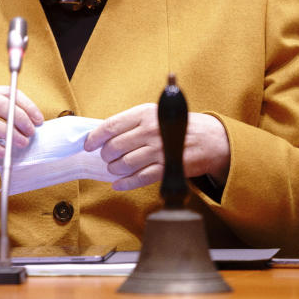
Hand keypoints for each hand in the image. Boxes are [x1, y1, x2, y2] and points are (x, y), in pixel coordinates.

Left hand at [83, 104, 230, 190]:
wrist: (210, 139)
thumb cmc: (176, 125)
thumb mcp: (154, 114)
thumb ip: (131, 122)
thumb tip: (102, 133)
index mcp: (145, 114)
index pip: (111, 126)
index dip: (95, 137)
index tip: (87, 145)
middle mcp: (151, 131)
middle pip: (115, 147)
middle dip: (105, 155)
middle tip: (106, 158)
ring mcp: (160, 150)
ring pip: (125, 163)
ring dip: (114, 169)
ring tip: (114, 168)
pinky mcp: (168, 168)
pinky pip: (140, 178)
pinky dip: (125, 183)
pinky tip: (118, 184)